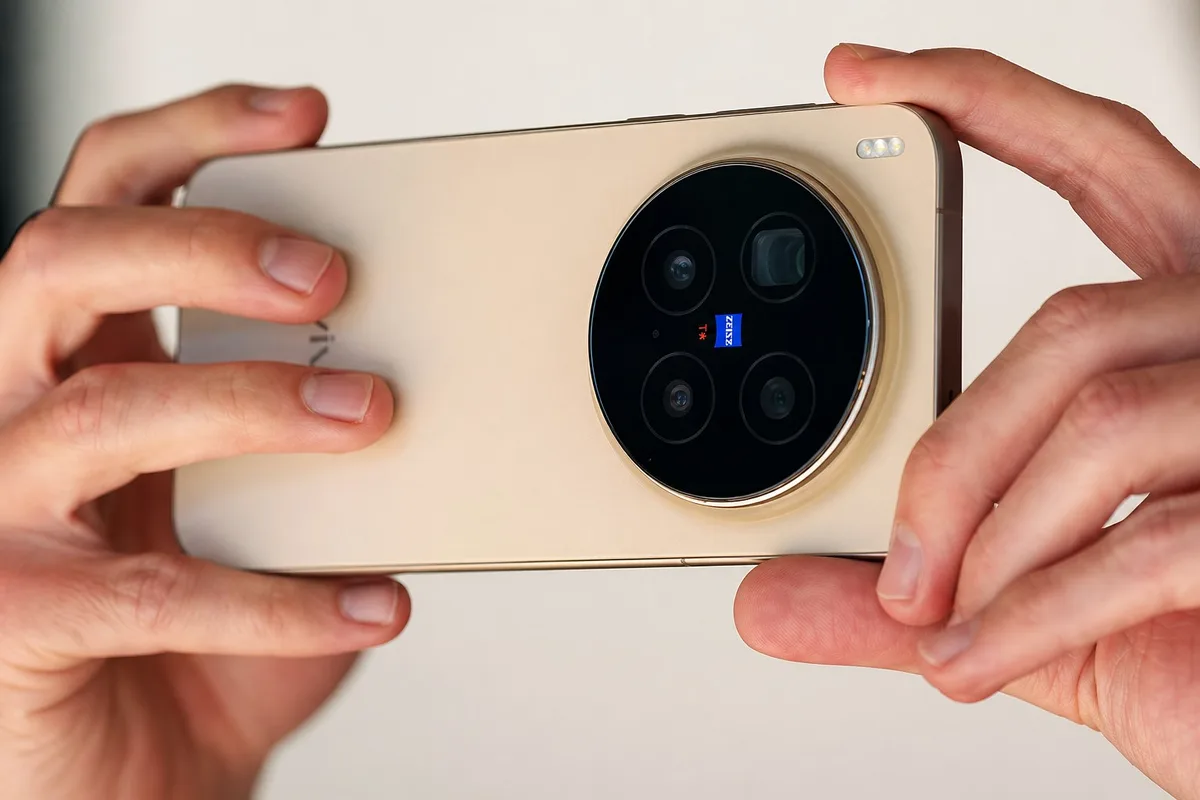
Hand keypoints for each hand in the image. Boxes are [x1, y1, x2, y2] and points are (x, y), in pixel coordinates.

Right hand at [0, 86, 408, 798]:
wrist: (138, 788)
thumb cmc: (195, 651)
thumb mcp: (272, 526)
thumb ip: (330, 461)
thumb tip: (427, 401)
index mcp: (80, 366)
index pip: (107, 203)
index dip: (191, 135)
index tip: (301, 115)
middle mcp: (17, 416)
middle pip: (63, 261)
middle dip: (201, 243)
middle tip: (328, 274)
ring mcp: (0, 513)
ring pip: (105, 408)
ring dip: (253, 401)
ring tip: (369, 415)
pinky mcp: (12, 617)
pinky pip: (153, 590)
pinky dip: (282, 599)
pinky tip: (371, 605)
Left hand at [735, 46, 1199, 796]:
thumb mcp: (1041, 602)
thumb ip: (916, 588)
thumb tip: (772, 595)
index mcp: (1193, 320)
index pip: (1094, 160)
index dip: (988, 102)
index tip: (866, 78)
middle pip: (1069, 322)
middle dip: (952, 454)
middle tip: (898, 561)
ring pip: (1098, 418)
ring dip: (989, 540)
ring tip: (946, 623)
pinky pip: (1150, 540)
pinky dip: (1035, 616)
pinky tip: (978, 660)